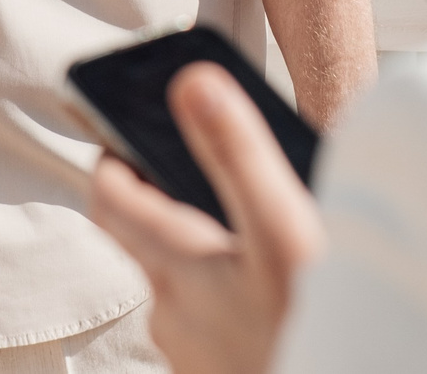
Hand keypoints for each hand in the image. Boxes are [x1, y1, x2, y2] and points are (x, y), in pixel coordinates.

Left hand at [86, 64, 326, 373]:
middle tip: (206, 166)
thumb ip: (237, 153)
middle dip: (171, 198)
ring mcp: (194, 352)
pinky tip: (272, 284)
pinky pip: (211, 318)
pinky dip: (229, 291)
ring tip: (253, 226)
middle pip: (146, 239)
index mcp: (176, 268)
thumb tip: (190, 83)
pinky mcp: (220, 371)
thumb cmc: (317, 330)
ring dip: (206, 248)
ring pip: (183, 282)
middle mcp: (172, 315)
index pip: (108, 198)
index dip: (114, 158)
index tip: (132, 129)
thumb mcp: (284, 230)